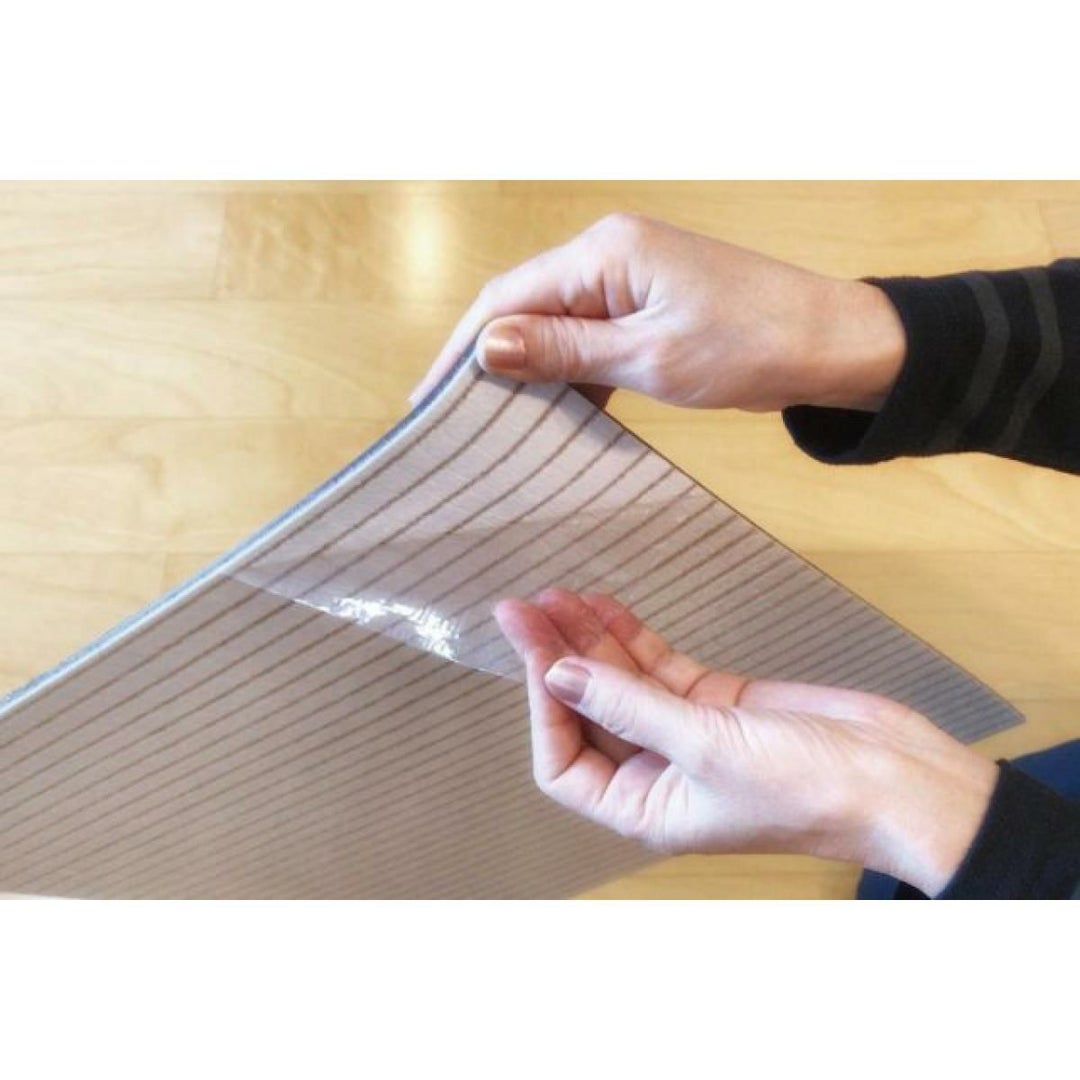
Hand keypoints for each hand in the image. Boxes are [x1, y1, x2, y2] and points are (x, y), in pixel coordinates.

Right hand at [412, 213, 904, 411]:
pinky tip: (553, 412)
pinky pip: (590, 335)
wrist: (834, 343)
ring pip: (555, 323)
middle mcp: (609, 254)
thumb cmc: (752, 346)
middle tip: (450, 420)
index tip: (425, 402)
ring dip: (527, 369)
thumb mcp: (649, 357)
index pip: (506, 297)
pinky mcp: (648, 302)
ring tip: (492, 423)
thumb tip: (486, 346)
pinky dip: (569, 372)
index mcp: (604, 253)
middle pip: (523, 306)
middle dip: (486, 360)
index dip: (460, 349)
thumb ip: (564, 351)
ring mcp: (629, 277)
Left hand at [494, 588, 997, 896]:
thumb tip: (557, 674)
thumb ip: (628, 705)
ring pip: (620, 682)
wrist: (896, 777)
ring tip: (555, 594)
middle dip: (555, 660)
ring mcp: (686, 733)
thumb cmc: (805, 785)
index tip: (535, 650)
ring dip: (589, 640)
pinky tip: (604, 604)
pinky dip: (632, 635)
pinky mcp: (717, 701)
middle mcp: (657, 775)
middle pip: (587, 714)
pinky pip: (658, 666)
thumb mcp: (706, 745)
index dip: (542, 708)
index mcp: (646, 809)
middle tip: (522, 607)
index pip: (565, 763)